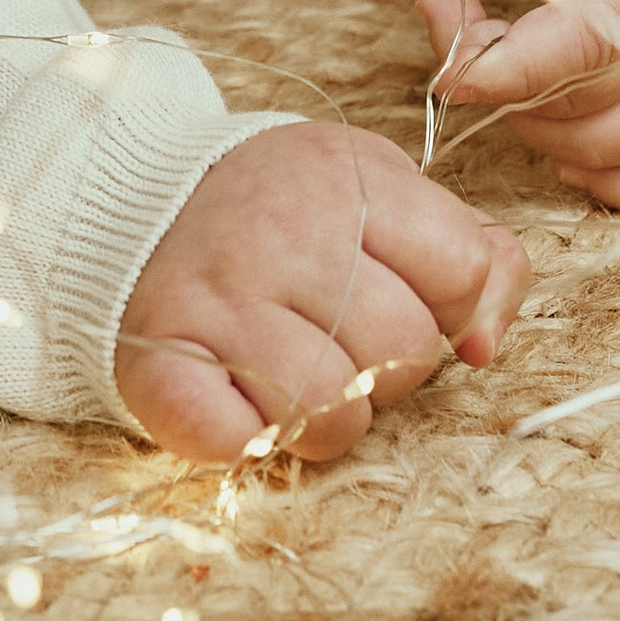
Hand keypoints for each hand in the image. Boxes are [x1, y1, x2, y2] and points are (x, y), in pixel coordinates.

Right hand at [115, 122, 527, 463]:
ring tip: (288, 370)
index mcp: (346, 177)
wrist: (135, 207)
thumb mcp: (382, 193)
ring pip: (334, 414)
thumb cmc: (283, 214)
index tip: (394, 291)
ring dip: (324, 415)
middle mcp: (284, 233)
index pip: (462, 269)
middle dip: (385, 364)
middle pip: (405, 352)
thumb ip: (469, 254)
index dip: (444, 302)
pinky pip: (239, 443)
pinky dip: (245, 440)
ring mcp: (220, 299)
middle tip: (332, 333)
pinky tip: (234, 396)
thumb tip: (484, 345)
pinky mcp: (162, 364)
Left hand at [415, 0, 619, 210]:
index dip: (506, 63)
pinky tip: (561, 152)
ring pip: (612, 142)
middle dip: (495, 76)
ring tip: (491, 63)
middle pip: (582, 97)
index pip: (584, 35)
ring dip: (535, 124)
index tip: (442, 53)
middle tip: (445, 14)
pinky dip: (613, 179)